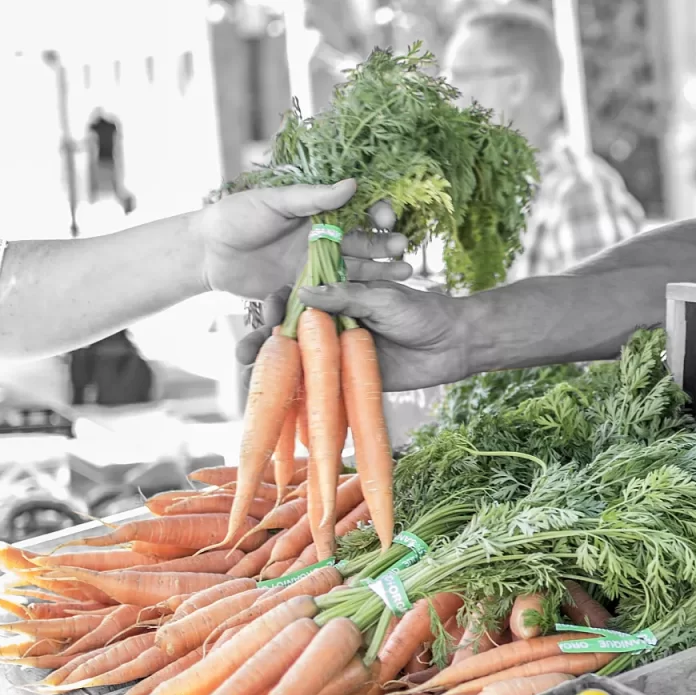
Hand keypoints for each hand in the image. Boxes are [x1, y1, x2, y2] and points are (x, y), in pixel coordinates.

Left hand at [198, 180, 412, 298]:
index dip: (376, 212)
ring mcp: (316, 265)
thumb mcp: (274, 202)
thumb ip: (313, 197)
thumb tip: (352, 184)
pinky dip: (358, 295)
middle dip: (385, 244)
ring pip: (357, 268)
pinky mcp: (308, 290)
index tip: (387, 218)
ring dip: (382, 270)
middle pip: (363, 241)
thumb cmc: (236, 217)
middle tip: (402, 249)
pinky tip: (379, 298)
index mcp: (317, 211)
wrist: (207, 253)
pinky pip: (337, 293)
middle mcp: (322, 238)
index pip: (357, 209)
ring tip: (406, 272)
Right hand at [237, 281, 463, 391]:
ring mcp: (338, 352)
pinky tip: (275, 399)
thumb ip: (345, 297)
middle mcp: (331, 323)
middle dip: (263, 340)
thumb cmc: (420, 312)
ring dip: (272, 367)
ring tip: (247, 373)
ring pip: (298, 359)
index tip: (268, 310)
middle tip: (241, 352)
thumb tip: (302, 294)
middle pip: (289, 331)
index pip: (297, 297)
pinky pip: (318, 385)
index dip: (278, 304)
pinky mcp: (348, 378)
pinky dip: (297, 392)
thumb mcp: (382, 298)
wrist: (453, 344)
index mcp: (337, 295)